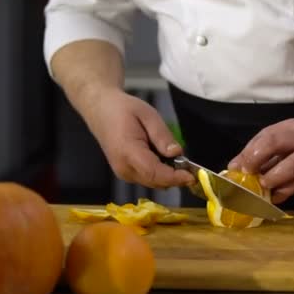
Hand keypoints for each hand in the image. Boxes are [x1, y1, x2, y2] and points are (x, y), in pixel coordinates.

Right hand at [80, 88, 194, 187]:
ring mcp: (123, 173)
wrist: (101, 110)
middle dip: (175, 177)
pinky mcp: (126, 174)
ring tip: (171, 155)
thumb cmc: (124, 110)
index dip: (175, 178)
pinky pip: (148, 179)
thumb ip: (162, 135)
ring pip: (154, 183)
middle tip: (189, 165)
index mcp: (128, 152)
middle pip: (156, 182)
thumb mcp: (148, 115)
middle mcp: (124, 168)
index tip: (192, 176)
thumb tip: (177, 153)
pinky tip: (161, 157)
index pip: (155, 173)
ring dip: (168, 175)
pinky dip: (160, 173)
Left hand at [228, 118, 293, 203]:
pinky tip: (277, 197)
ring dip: (274, 177)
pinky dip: (284, 191)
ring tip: (265, 186)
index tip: (236, 169)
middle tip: (248, 175)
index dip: (248, 153)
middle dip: (257, 158)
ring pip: (291, 165)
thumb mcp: (286, 150)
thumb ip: (262, 157)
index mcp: (289, 128)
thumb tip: (233, 168)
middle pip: (274, 141)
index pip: (264, 136)